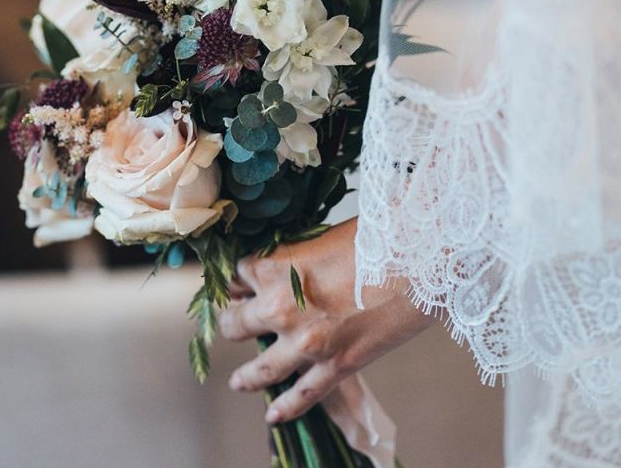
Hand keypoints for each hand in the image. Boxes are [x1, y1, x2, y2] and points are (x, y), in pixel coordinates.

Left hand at [219, 218, 431, 422]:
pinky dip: (285, 407)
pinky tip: (273, 415)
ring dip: (245, 377)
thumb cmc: (373, 236)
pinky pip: (303, 395)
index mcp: (273, 267)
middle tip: (232, 326)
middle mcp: (280, 307)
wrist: (418, 259)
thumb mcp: (319, 238)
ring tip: (237, 382)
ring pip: (261, 370)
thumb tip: (281, 270)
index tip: (238, 287)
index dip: (238, 281)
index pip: (236, 276)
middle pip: (236, 323)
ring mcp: (306, 342)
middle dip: (232, 323)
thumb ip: (293, 257)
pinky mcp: (336, 365)